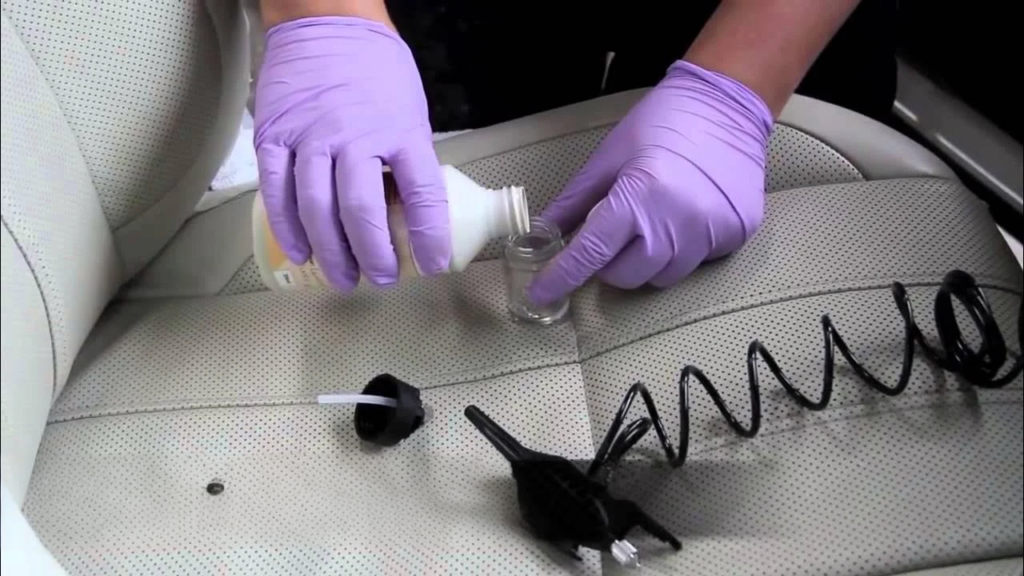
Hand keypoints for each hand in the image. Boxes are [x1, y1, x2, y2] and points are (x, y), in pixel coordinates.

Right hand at [254, 17, 448, 290]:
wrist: (325, 21)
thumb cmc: (374, 69)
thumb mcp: (410, 110)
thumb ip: (409, 157)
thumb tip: (415, 208)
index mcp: (399, 130)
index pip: (422, 195)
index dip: (429, 236)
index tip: (434, 263)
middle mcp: (355, 136)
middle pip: (362, 212)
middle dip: (374, 255)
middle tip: (382, 278)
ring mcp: (310, 137)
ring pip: (317, 209)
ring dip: (332, 253)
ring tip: (344, 278)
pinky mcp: (275, 136)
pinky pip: (278, 192)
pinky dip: (288, 228)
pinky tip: (302, 251)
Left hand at [529, 60, 772, 304]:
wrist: (728, 103)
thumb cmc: (666, 121)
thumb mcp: (610, 157)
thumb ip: (575, 201)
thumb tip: (544, 232)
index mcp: (640, 196)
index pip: (591, 253)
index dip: (562, 276)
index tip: (542, 292)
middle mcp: (677, 222)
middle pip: (627, 275)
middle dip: (610, 263)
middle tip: (614, 233)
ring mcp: (711, 232)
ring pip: (663, 275)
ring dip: (647, 259)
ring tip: (654, 221)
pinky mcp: (735, 234)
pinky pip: (697, 261)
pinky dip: (683, 248)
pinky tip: (686, 215)